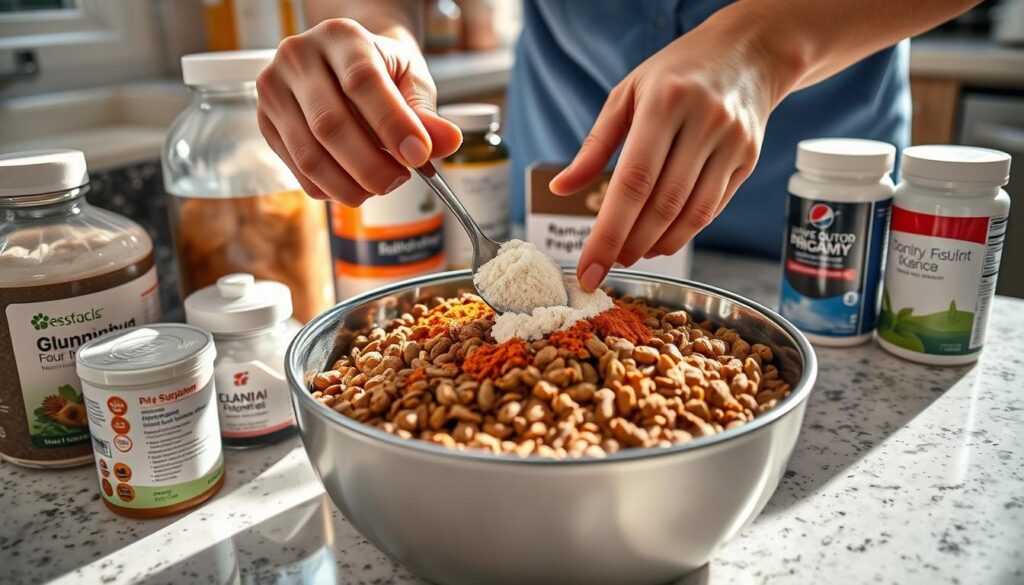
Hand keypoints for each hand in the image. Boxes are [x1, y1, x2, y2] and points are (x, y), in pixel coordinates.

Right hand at [256, 18, 461, 205]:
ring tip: (381, 184)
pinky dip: (331, 189)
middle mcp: (298, 57)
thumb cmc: (383, 71)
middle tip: (400, 180)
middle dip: (372, 166)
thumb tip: (447, 142)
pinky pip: (299, 172)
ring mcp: (274, 91)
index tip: (419, 156)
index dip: (392, 125)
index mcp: (340, 36)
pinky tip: (354, 183)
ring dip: (351, 185)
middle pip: (330, 125)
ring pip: (310, 156)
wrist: (344, 64)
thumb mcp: (412, 82)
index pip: (362, 82)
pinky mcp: (265, 124)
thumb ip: (427, 114)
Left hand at [549, 11, 781, 290]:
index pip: (632, 183)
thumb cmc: (675, 73)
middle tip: (609, 263)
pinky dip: (684, 232)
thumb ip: (594, 146)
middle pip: (662, 204)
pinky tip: (662, 239)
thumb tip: (560, 189)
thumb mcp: (626, 95)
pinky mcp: (748, 158)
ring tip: (634, 253)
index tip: (590, 267)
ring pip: (691, 213)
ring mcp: (731, 142)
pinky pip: (712, 207)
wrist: (747, 52)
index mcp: (664, 103)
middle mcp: (702, 122)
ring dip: (658, 244)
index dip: (609, 232)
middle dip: (631, 244)